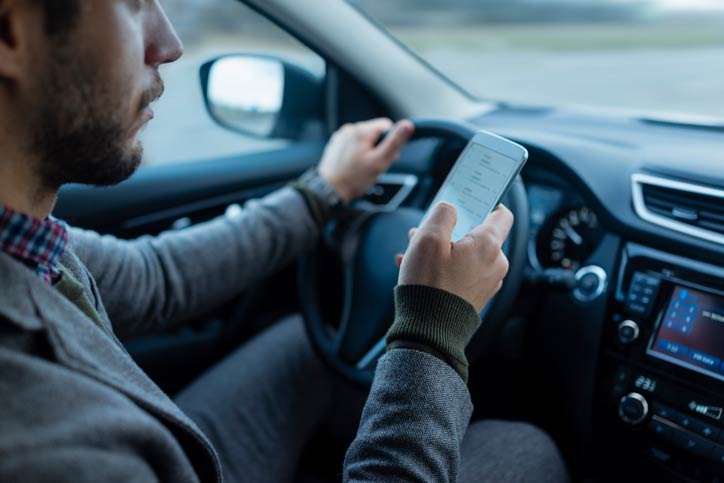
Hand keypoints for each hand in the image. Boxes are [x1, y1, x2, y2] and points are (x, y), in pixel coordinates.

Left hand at [319, 118, 413, 202]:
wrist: (329, 190)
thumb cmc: (354, 179)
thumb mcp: (379, 162)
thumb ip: (395, 142)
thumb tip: (408, 125)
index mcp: (361, 131)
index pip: (387, 126)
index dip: (390, 142)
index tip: (385, 157)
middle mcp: (350, 129)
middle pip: (375, 133)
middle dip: (378, 148)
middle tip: (374, 165)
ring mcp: (341, 136)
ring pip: (364, 140)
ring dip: (368, 151)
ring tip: (363, 167)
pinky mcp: (336, 144)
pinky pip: (353, 145)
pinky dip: (357, 154)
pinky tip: (354, 166)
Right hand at [396, 203, 513, 311]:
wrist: (429, 331)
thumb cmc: (429, 285)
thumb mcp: (428, 238)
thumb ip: (443, 213)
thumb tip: (450, 208)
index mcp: (489, 245)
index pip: (502, 213)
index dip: (487, 202)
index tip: (470, 199)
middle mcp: (495, 263)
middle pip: (477, 234)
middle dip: (451, 230)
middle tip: (426, 232)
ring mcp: (488, 282)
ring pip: (467, 254)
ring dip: (443, 249)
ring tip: (415, 254)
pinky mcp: (476, 297)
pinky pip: (463, 273)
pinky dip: (445, 268)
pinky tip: (419, 271)